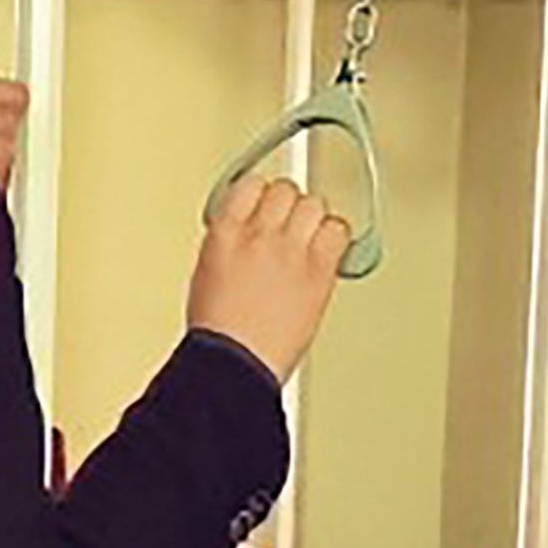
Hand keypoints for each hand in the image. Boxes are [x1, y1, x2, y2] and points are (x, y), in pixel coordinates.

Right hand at [186, 180, 357, 381]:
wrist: (236, 362)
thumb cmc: (220, 331)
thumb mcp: (208, 273)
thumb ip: (233, 244)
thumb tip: (253, 233)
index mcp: (224, 234)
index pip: (250, 185)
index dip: (261, 194)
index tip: (266, 203)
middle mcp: (258, 235)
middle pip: (286, 190)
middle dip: (289, 204)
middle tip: (290, 223)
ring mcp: (291, 250)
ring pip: (314, 204)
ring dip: (313, 218)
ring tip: (309, 238)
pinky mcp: (319, 269)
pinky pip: (338, 230)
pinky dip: (335, 236)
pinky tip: (327, 250)